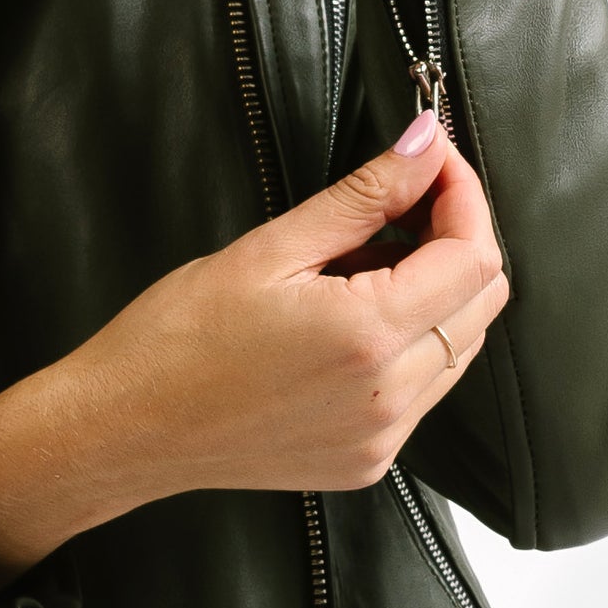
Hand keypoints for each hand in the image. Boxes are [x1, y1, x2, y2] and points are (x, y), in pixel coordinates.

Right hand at [0, 114, 508, 581]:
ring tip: (363, 259)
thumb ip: (361, 198)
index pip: (473, 256)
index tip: (432, 160)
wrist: (125, 428)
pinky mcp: (368, 460)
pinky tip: (351, 317)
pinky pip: (425, 389)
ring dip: (436, 292)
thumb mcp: (267, 249)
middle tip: (404, 198)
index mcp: (367, 335)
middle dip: (459, 237)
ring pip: (461, 347)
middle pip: (483, 302)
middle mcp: (389, 396)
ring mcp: (383, 436)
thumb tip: (424, 147)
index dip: (464, 196)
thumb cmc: (176, 338)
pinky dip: (411, 343)